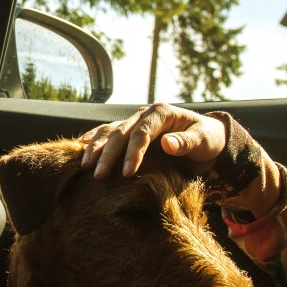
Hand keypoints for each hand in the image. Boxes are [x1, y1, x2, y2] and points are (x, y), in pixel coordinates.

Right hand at [79, 102, 225, 178]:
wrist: (206, 137)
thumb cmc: (207, 139)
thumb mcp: (204, 140)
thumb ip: (187, 142)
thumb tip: (168, 143)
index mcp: (162, 112)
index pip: (142, 133)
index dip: (133, 152)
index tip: (127, 173)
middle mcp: (145, 113)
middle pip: (121, 132)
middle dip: (108, 154)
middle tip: (98, 174)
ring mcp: (135, 120)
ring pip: (110, 131)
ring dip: (96, 148)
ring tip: (84, 165)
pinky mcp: (130, 129)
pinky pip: (108, 132)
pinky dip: (94, 139)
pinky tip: (79, 146)